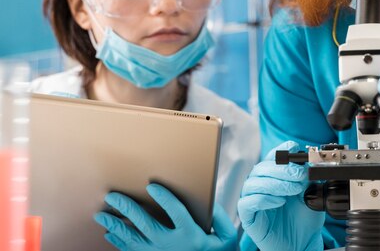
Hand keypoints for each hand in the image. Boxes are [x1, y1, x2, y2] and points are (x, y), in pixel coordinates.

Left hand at [93, 184, 235, 250]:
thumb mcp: (226, 237)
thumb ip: (219, 218)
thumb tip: (209, 202)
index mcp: (191, 236)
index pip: (176, 212)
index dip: (164, 198)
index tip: (152, 185)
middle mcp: (172, 246)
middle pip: (146, 224)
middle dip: (128, 208)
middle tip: (113, 196)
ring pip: (133, 240)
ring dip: (116, 226)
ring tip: (101, 215)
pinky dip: (119, 242)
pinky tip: (110, 233)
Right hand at [237, 141, 324, 250]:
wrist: (302, 243)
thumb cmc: (304, 219)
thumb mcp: (311, 194)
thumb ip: (308, 178)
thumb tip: (308, 163)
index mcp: (274, 176)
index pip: (272, 157)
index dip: (282, 151)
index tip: (295, 149)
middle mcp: (260, 185)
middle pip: (262, 167)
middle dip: (283, 169)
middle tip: (300, 175)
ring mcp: (252, 200)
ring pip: (253, 183)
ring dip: (275, 183)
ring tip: (293, 190)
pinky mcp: (248, 217)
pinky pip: (247, 203)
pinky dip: (263, 199)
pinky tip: (279, 202)